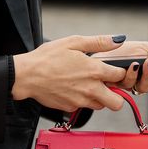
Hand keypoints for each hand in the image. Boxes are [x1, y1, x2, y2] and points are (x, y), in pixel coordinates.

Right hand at [12, 35, 126, 111]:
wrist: (27, 76)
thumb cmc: (47, 58)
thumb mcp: (74, 42)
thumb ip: (99, 42)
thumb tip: (118, 40)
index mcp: (94, 71)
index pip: (120, 76)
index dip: (119, 72)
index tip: (114, 70)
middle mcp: (90, 89)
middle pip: (117, 103)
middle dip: (116, 95)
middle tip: (107, 86)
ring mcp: (81, 101)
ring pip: (100, 106)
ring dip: (98, 98)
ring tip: (87, 85)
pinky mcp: (70, 108)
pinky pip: (83, 107)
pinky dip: (81, 100)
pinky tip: (71, 88)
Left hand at [92, 41, 147, 92]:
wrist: (94, 57)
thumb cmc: (118, 52)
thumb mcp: (144, 47)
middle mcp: (146, 80)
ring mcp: (133, 85)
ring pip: (147, 87)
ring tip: (146, 62)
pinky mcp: (119, 87)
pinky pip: (130, 85)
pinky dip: (132, 73)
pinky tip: (132, 65)